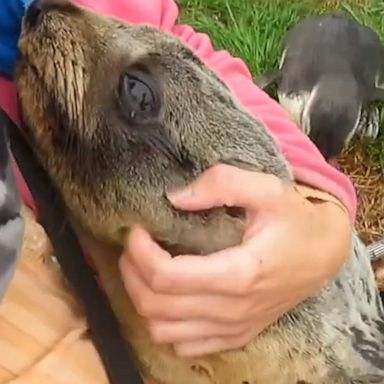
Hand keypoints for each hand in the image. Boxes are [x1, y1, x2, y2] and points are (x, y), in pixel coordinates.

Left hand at [119, 164, 351, 356]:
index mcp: (239, 273)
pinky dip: (164, 323)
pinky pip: (184, 345)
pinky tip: (168, 298)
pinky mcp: (235, 335)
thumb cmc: (296, 219)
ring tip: (144, 270)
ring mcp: (233, 328)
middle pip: (156, 306)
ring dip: (143, 300)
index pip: (167, 276)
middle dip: (132, 273)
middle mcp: (232, 309)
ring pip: (163, 330)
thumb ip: (221, 184)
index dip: (139, 252)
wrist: (324, 252)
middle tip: (133, 246)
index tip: (136, 230)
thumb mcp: (266, 188)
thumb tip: (174, 198)